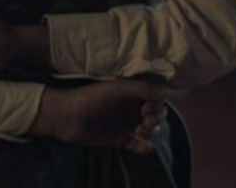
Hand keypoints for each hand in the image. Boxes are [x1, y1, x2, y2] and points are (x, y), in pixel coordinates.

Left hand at [32, 79, 174, 154]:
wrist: (68, 117)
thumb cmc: (92, 97)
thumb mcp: (119, 88)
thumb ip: (144, 89)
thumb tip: (167, 93)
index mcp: (133, 92)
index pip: (157, 96)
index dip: (158, 103)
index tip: (147, 107)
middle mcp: (133, 107)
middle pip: (158, 113)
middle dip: (157, 117)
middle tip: (144, 120)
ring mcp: (128, 123)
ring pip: (152, 129)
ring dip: (152, 132)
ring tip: (140, 131)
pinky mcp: (121, 139)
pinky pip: (140, 145)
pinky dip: (145, 147)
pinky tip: (143, 146)